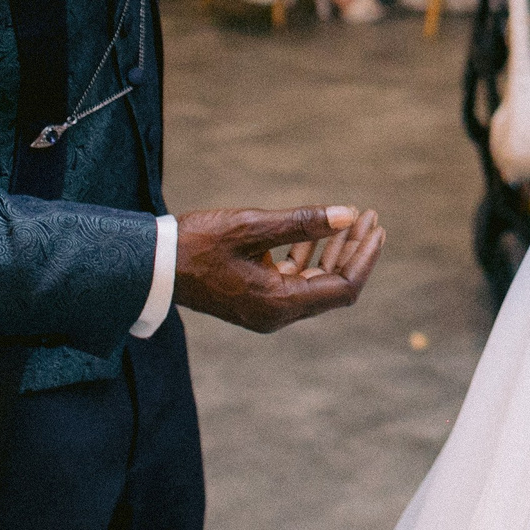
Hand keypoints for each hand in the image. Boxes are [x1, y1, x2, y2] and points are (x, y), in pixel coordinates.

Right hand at [173, 204, 383, 333]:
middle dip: (355, 250)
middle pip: (333, 286)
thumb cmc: (199, 243)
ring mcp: (267, 309)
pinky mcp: (257, 298)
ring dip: (335, 252)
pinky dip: (310, 257)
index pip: (342, 288)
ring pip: (316, 283)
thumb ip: (302, 223)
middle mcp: (277, 314)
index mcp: (279, 304)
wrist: (154, 265)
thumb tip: (348, 214)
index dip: (364, 258)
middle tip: (370, 217)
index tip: (376, 228)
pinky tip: (316, 232)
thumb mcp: (253, 227)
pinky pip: (296, 280)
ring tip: (353, 219)